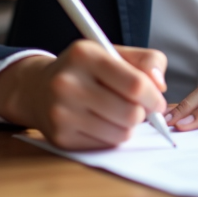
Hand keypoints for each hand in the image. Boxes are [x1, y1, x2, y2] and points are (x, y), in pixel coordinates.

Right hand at [0, 40, 167, 149]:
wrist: (37, 88)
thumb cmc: (84, 69)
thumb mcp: (112, 52)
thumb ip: (146, 60)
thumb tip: (160, 85)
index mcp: (84, 55)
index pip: (134, 84)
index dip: (153, 96)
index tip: (157, 100)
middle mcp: (67, 83)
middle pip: (130, 113)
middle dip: (142, 113)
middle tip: (138, 107)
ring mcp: (61, 113)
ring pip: (121, 133)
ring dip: (128, 126)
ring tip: (117, 112)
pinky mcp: (60, 137)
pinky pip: (105, 144)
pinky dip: (111, 135)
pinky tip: (100, 122)